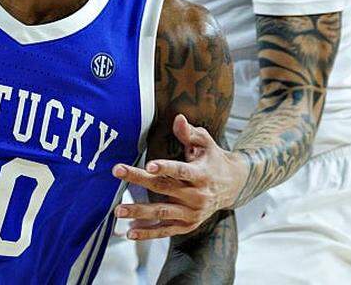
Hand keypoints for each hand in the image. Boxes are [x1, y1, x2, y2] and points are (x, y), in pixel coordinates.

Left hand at [111, 113, 244, 239]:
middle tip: (118, 171)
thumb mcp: (206, 143)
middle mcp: (198, 196)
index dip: (165, 168)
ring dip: (139, 212)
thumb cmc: (213, 160)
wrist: (232, 186)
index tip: (149, 166)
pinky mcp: (187, 225)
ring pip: (162, 213)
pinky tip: (130, 232)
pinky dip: (148, 233)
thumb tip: (178, 118)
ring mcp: (192, 213)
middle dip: (139, 180)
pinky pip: (165, 231)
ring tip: (118, 210)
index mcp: (202, 175)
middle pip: (164, 188)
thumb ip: (190, 133)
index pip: (182, 171)